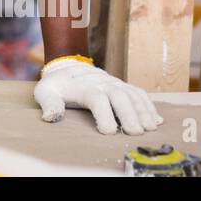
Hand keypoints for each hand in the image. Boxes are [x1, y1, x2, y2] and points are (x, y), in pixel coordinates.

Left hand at [33, 56, 163, 134]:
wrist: (68, 67)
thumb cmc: (57, 85)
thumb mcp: (45, 92)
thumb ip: (48, 103)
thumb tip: (50, 117)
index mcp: (83, 85)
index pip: (96, 98)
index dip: (103, 114)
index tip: (108, 131)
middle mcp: (102, 83)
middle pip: (119, 96)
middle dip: (129, 114)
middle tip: (135, 132)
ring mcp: (115, 83)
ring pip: (132, 94)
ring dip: (143, 111)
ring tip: (150, 128)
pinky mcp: (123, 86)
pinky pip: (139, 93)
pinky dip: (148, 106)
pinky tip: (155, 119)